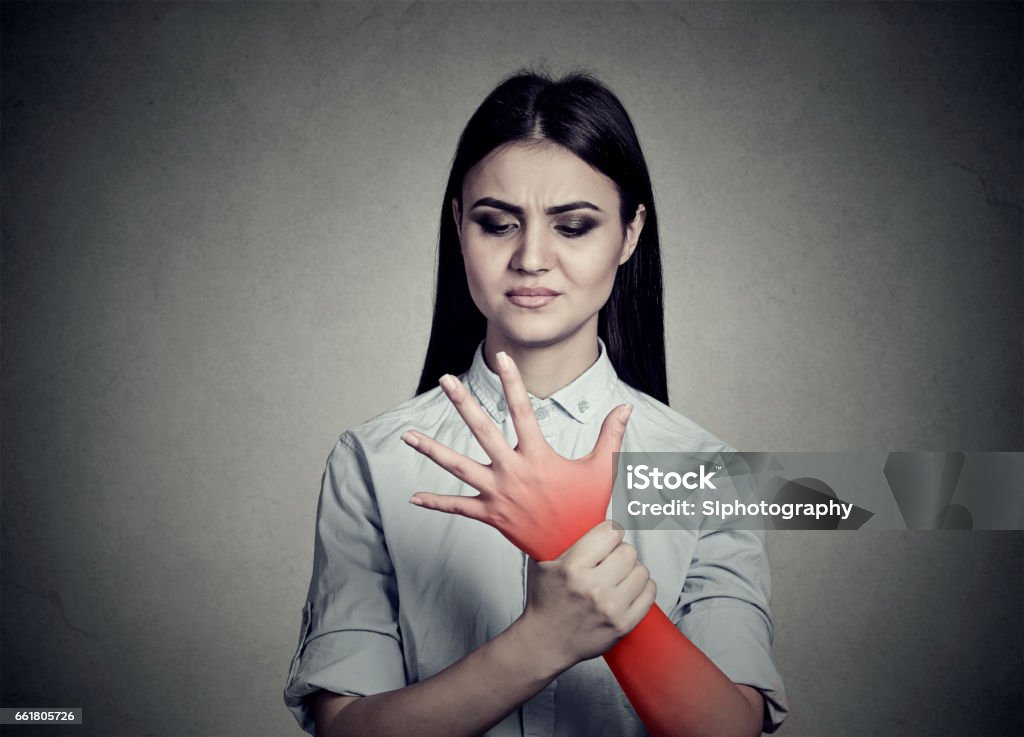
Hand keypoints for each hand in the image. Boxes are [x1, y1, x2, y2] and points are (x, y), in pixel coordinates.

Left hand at [401, 351, 632, 559]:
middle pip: (482, 431)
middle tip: (445, 380)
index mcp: (538, 457)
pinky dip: (436, 503)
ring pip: (458, 467)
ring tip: (408, 434)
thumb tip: (627, 407)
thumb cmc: (588, 510)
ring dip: (432, 449)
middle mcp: (514, 471)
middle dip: (462, 403)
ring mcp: (498, 494)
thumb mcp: (602, 471)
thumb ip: (611, 436)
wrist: (574, 553)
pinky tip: (413, 497)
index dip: (512, 382)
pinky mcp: (490, 515)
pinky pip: (458, 508)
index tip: (502, 358)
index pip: (523, 410)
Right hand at [519, 521, 656, 667]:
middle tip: (611, 559)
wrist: (544, 642)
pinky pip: (649, 594)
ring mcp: (610, 608)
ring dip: (632, 570)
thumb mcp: (541, 563)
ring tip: (620, 575)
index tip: (606, 537)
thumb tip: (576, 511)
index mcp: (572, 568)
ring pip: (641, 571)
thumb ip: (557, 538)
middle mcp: (593, 587)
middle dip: (620, 551)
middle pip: (628, 551)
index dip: (610, 532)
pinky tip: (630, 588)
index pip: (610, 533)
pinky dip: (642, 587)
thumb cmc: (543, 600)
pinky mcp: (622, 625)